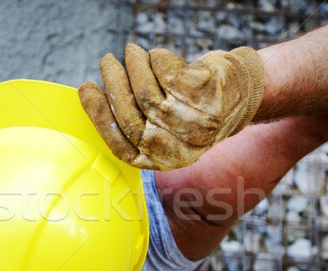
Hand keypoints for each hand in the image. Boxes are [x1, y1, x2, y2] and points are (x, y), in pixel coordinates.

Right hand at [78, 43, 264, 169]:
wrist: (241, 97)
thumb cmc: (191, 109)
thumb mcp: (165, 127)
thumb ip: (136, 121)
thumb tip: (95, 99)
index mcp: (161, 160)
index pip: (121, 146)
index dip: (100, 117)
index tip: (86, 87)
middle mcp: (177, 150)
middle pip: (132, 119)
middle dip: (114, 85)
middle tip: (107, 61)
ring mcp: (194, 126)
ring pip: (149, 95)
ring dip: (135, 67)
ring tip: (132, 52)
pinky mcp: (207, 100)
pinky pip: (169, 75)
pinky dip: (159, 60)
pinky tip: (159, 57)